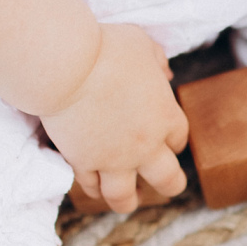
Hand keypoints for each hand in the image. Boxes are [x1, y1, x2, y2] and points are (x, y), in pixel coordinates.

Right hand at [39, 24, 187, 213]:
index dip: (173, 141)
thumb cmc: (106, 48)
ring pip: (125, 198)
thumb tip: (165, 71)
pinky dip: (93, 188)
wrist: (67, 66)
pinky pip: (91, 186)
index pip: (179, 140)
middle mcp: (145, 145)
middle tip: (162, 185)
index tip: (164, 139)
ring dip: (127, 201)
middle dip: (168, 185)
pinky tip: (92, 184)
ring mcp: (114, 159)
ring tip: (126, 201)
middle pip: (168, 181)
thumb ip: (156, 59)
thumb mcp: (141, 43)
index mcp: (164, 117)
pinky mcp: (83, 162)